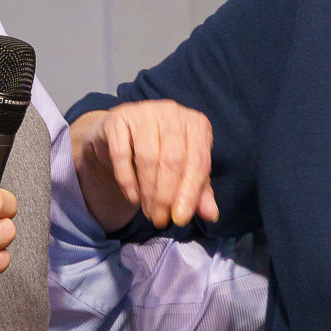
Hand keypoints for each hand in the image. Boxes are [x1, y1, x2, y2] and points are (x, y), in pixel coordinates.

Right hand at [71, 100, 218, 230]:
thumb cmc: (160, 152)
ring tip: (148, 212)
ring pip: (148, 157)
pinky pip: (121, 154)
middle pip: (173, 160)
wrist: (121, 135)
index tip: (180, 218)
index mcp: (196, 124)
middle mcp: (173, 112)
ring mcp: (145, 111)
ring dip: (148, 191)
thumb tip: (211, 215)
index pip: (198, 161)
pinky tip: (132, 197)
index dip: (190, 193)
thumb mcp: (184, 171)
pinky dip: (127, 180)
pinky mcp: (119, 117)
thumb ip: (198, 191)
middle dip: (166, 196)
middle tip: (160, 219)